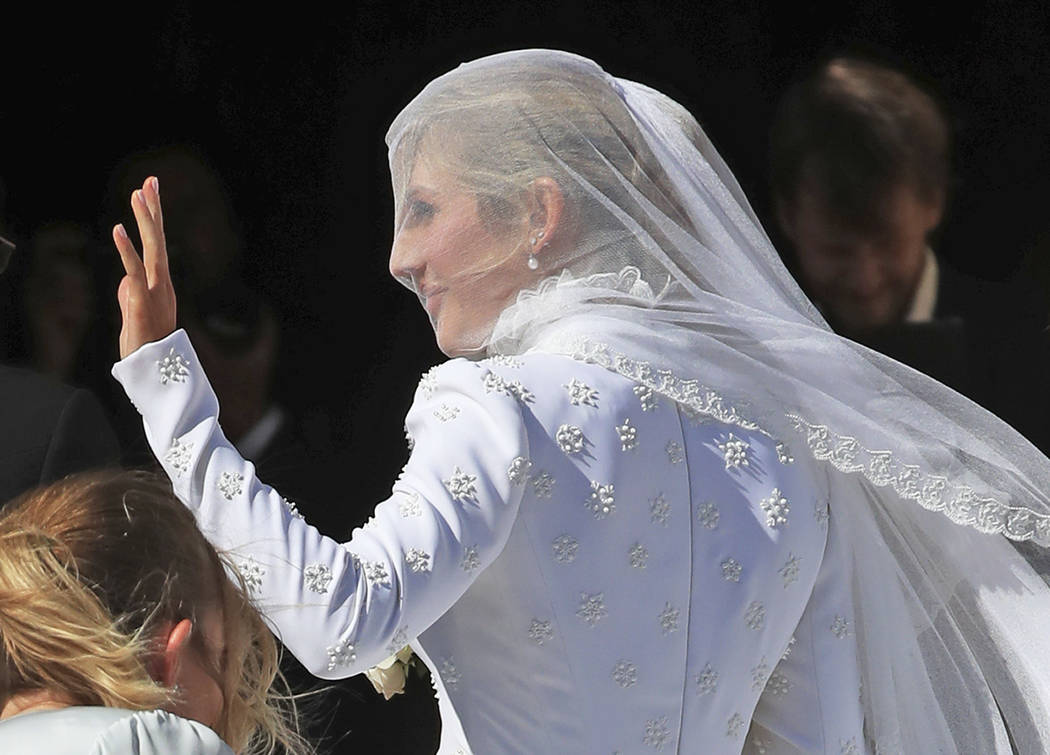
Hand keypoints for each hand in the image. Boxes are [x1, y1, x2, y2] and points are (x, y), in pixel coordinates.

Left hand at [112, 176, 176, 358]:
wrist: (155, 368)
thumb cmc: (146, 344)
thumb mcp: (134, 313)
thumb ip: (130, 293)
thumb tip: (125, 280)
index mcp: (160, 282)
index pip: (158, 243)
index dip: (154, 218)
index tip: (150, 193)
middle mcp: (162, 281)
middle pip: (159, 238)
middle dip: (154, 209)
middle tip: (150, 182)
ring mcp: (154, 289)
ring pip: (152, 248)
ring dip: (145, 220)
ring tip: (138, 193)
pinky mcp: (142, 299)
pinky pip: (133, 269)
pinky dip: (126, 248)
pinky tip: (118, 228)